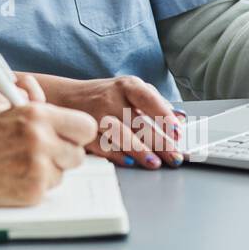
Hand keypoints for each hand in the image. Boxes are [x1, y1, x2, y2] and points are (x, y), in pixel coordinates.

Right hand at [0, 101, 97, 205]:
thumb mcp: (4, 112)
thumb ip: (37, 114)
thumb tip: (66, 122)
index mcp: (36, 114)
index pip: (85, 126)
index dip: (77, 133)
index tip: (69, 136)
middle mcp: (41, 139)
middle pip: (78, 154)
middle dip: (64, 155)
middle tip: (46, 154)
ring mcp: (38, 167)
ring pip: (64, 173)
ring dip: (49, 171)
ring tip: (21, 165)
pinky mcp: (33, 191)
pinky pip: (49, 189)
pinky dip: (35, 186)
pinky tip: (14, 178)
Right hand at [35, 73, 183, 168]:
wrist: (67, 98)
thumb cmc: (105, 96)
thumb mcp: (130, 91)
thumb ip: (156, 103)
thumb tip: (181, 118)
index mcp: (126, 86)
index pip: (148, 98)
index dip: (164, 115)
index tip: (177, 132)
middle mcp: (110, 98)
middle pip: (138, 122)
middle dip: (159, 143)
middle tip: (175, 157)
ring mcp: (96, 115)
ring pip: (120, 135)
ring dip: (139, 151)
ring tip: (155, 163)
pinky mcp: (85, 131)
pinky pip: (102, 145)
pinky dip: (117, 155)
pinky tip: (130, 162)